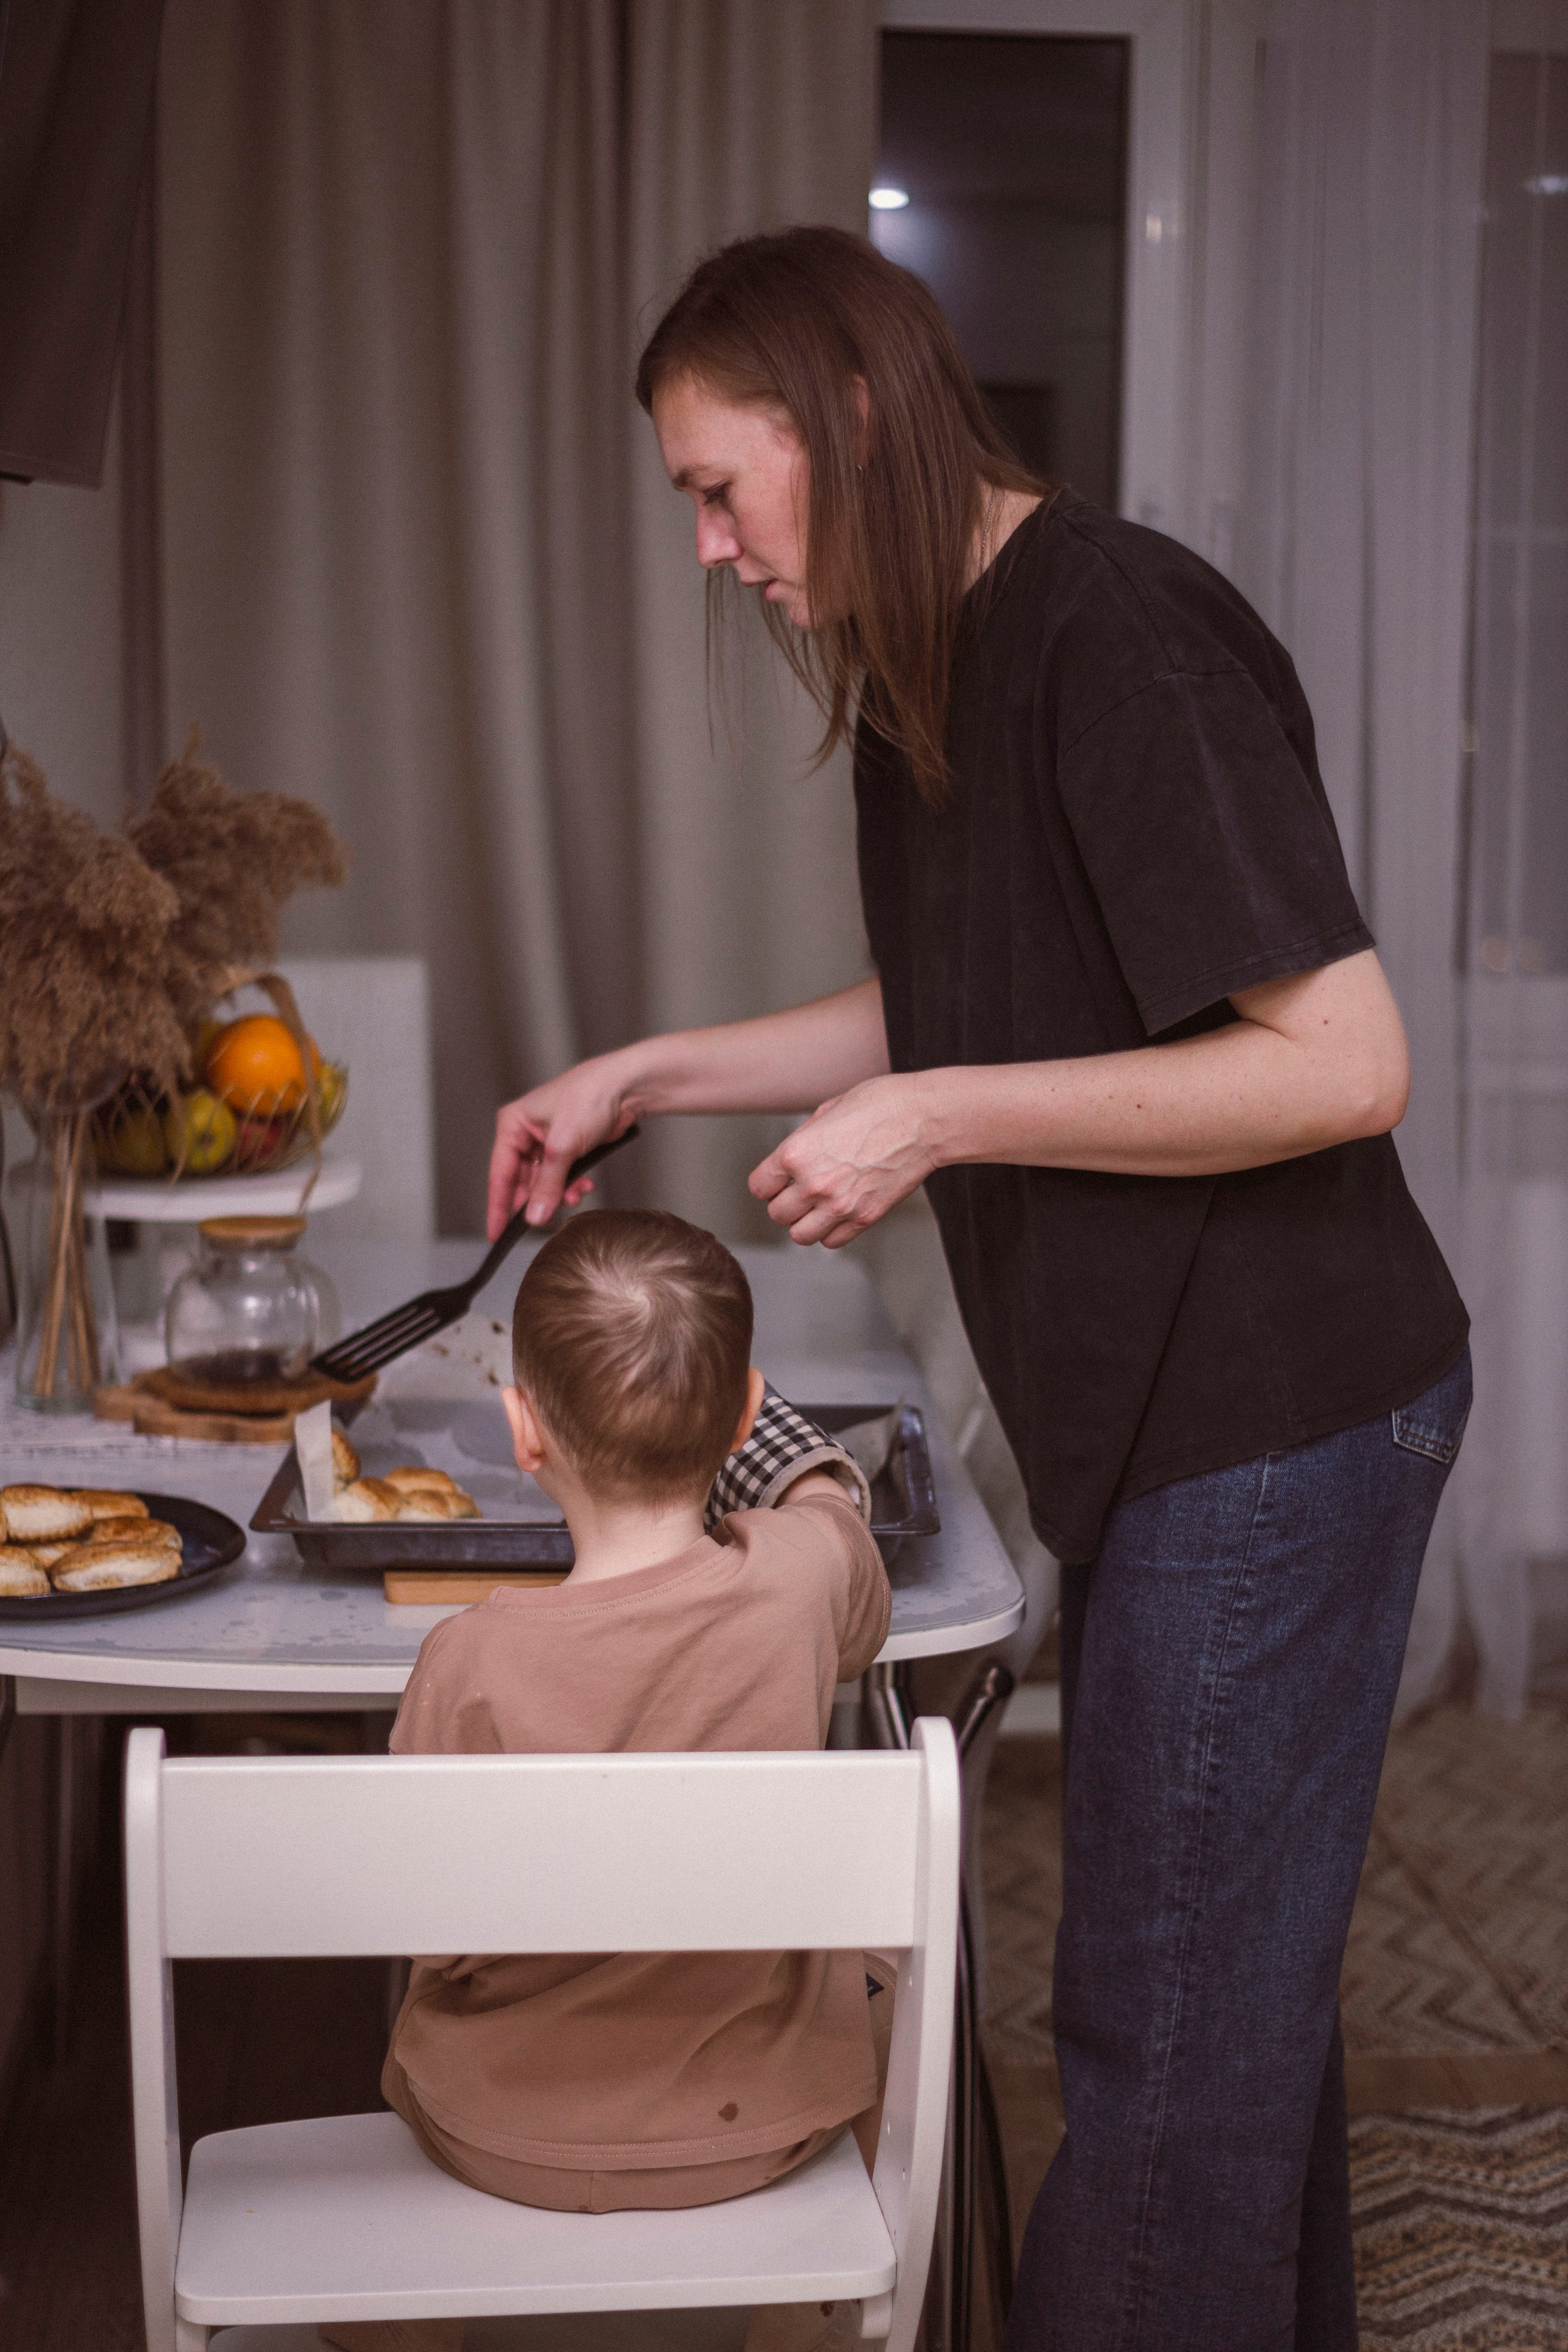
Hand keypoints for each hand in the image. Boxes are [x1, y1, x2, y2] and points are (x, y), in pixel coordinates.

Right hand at [487, 1057, 633, 1239]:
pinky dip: (571, 1185)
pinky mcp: (567, 1146)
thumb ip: (547, 1185)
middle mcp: (525, 1133)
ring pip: (544, 1182)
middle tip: (544, 1220)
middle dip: (538, 1200)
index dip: (498, 1207)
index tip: (497, 1235)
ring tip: (574, 1194)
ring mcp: (547, 1140)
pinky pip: (561, 1176)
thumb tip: (534, 1217)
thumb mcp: (563, 1146)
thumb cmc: (589, 1098)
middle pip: (522, 1181)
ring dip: (559, 1193)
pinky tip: (584, 1185)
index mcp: (512, 1125)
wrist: (626, 1086)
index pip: (499, 1174)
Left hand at [748, 1075, 932, 1247]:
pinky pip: (832, 1241)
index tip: (778, 1180)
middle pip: (777, 1214)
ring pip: (800, 1235)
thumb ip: (804, 1140)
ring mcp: (840, 1204)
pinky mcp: (865, 1217)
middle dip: (785, 1203)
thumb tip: (793, 1158)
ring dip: (804, 1223)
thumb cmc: (881, 1105)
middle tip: (799, 1192)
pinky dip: (830, 1232)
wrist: (924, 1119)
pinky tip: (838, 1214)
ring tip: (816, 1208)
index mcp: (797, 1153)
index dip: (768, 1182)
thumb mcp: (828, 1110)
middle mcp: (814, 1183)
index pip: (760, 1186)